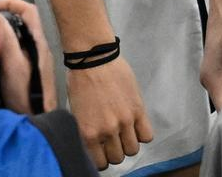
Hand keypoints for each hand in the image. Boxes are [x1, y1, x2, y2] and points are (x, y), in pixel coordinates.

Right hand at [0, 0, 57, 113]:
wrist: (35, 120)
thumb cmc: (27, 93)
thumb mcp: (14, 64)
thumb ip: (5, 38)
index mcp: (37, 41)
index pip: (28, 9)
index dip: (10, 2)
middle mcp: (36, 46)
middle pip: (18, 21)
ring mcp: (31, 58)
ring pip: (12, 36)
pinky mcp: (24, 69)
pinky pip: (10, 49)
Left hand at [66, 54, 152, 169]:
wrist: (92, 58)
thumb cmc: (79, 80)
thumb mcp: (75, 109)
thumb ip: (86, 130)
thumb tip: (93, 146)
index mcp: (87, 131)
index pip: (99, 162)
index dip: (100, 159)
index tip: (101, 153)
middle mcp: (106, 131)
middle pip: (118, 158)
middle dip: (114, 151)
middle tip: (111, 141)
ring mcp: (124, 122)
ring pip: (133, 150)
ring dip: (128, 144)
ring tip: (123, 132)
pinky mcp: (138, 111)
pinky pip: (147, 136)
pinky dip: (141, 134)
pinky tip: (134, 125)